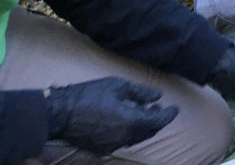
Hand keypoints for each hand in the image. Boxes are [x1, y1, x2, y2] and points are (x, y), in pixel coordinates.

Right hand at [46, 77, 177, 154]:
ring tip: (146, 111)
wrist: (59, 113)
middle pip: (148, 132)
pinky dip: (131, 132)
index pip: (157, 121)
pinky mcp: (100, 148)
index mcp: (129, 121)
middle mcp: (123, 137)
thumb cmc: (88, 95)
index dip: (168, 115)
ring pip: (136, 138)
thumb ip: (140, 93)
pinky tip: (129, 120)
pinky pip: (123, 141)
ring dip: (145, 126)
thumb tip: (158, 97)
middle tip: (161, 108)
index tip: (175, 108)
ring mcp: (111, 145)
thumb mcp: (117, 86)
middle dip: (158, 121)